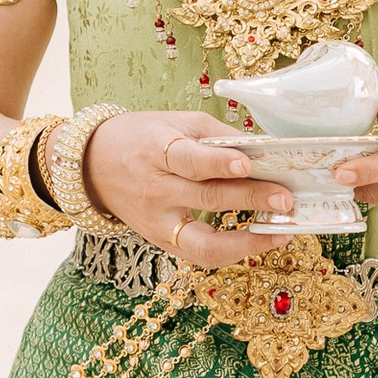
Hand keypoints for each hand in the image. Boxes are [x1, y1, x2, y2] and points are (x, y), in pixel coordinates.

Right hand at [81, 110, 296, 269]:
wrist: (92, 164)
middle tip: (285, 198)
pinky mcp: (160, 241)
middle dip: (251, 199)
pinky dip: (231, 252)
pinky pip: (199, 255)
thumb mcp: (176, 122)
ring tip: (280, 231)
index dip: (219, 163)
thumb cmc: (142, 137)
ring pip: (203, 242)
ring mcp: (157, 222)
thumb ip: (218, 136)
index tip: (249, 163)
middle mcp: (155, 190)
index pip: (190, 160)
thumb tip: (266, 148)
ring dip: (247, 241)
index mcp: (157, 151)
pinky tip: (258, 241)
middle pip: (207, 199)